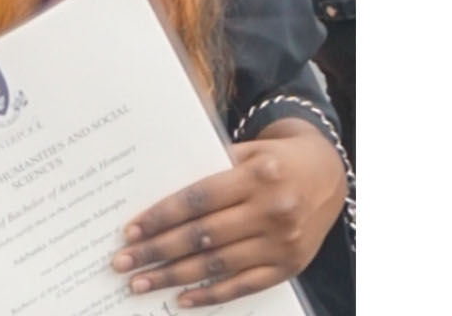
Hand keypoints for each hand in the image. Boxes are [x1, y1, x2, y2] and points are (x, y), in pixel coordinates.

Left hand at [111, 118, 345, 306]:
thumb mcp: (249, 151)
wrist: (329, 175)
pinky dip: (210, 295)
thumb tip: (157, 196)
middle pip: (202, 235)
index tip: (130, 231)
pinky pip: (243, 286)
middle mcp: (272, 210)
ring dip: (173, 277)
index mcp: (258, 175)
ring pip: (217, 265)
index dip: (161, 217)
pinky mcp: (288, 267)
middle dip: (156, 251)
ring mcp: (282, 243)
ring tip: (140, 283)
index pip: (198, 199)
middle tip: (122, 262)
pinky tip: (181, 299)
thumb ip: (211, 168)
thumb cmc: (276, 160)